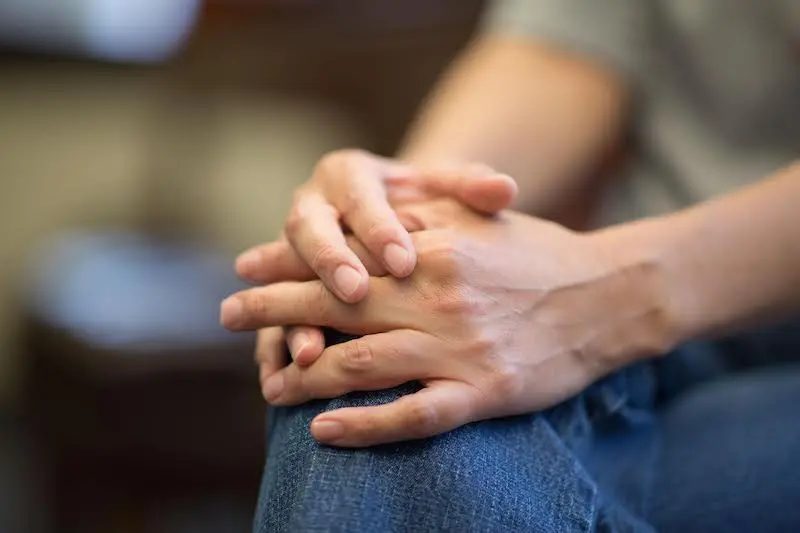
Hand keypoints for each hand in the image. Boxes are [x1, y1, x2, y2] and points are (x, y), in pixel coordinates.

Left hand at [222, 200, 674, 446]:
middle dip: (271, 309)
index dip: (286, 264)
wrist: (607, 296)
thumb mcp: (480, 219)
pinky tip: (323, 430)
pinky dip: (363, 426)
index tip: (244, 268)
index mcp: (433, 252)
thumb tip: (366, 215)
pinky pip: (412, 416)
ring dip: (305, 374)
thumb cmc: (540, 254)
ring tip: (267, 381)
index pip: (343, 257)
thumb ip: (422, 215)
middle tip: (225, 314)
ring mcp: (459, 350)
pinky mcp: (483, 393)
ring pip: (362, 365)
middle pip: (336, 307)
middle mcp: (437, 299)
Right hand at [235, 150, 516, 379]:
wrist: (392, 222)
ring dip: (292, 317)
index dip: (379, 229)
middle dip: (329, 264)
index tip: (405, 261)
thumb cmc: (428, 205)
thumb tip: (504, 190)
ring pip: (283, 280)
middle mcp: (312, 207)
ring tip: (310, 351)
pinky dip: (274, 347)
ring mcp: (290, 250)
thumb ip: (471, 187)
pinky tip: (279, 377)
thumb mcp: (447, 191)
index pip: (361, 197)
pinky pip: (273, 317)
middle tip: (355, 293)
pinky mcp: (283, 289)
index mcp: (348, 175)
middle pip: (308, 230)